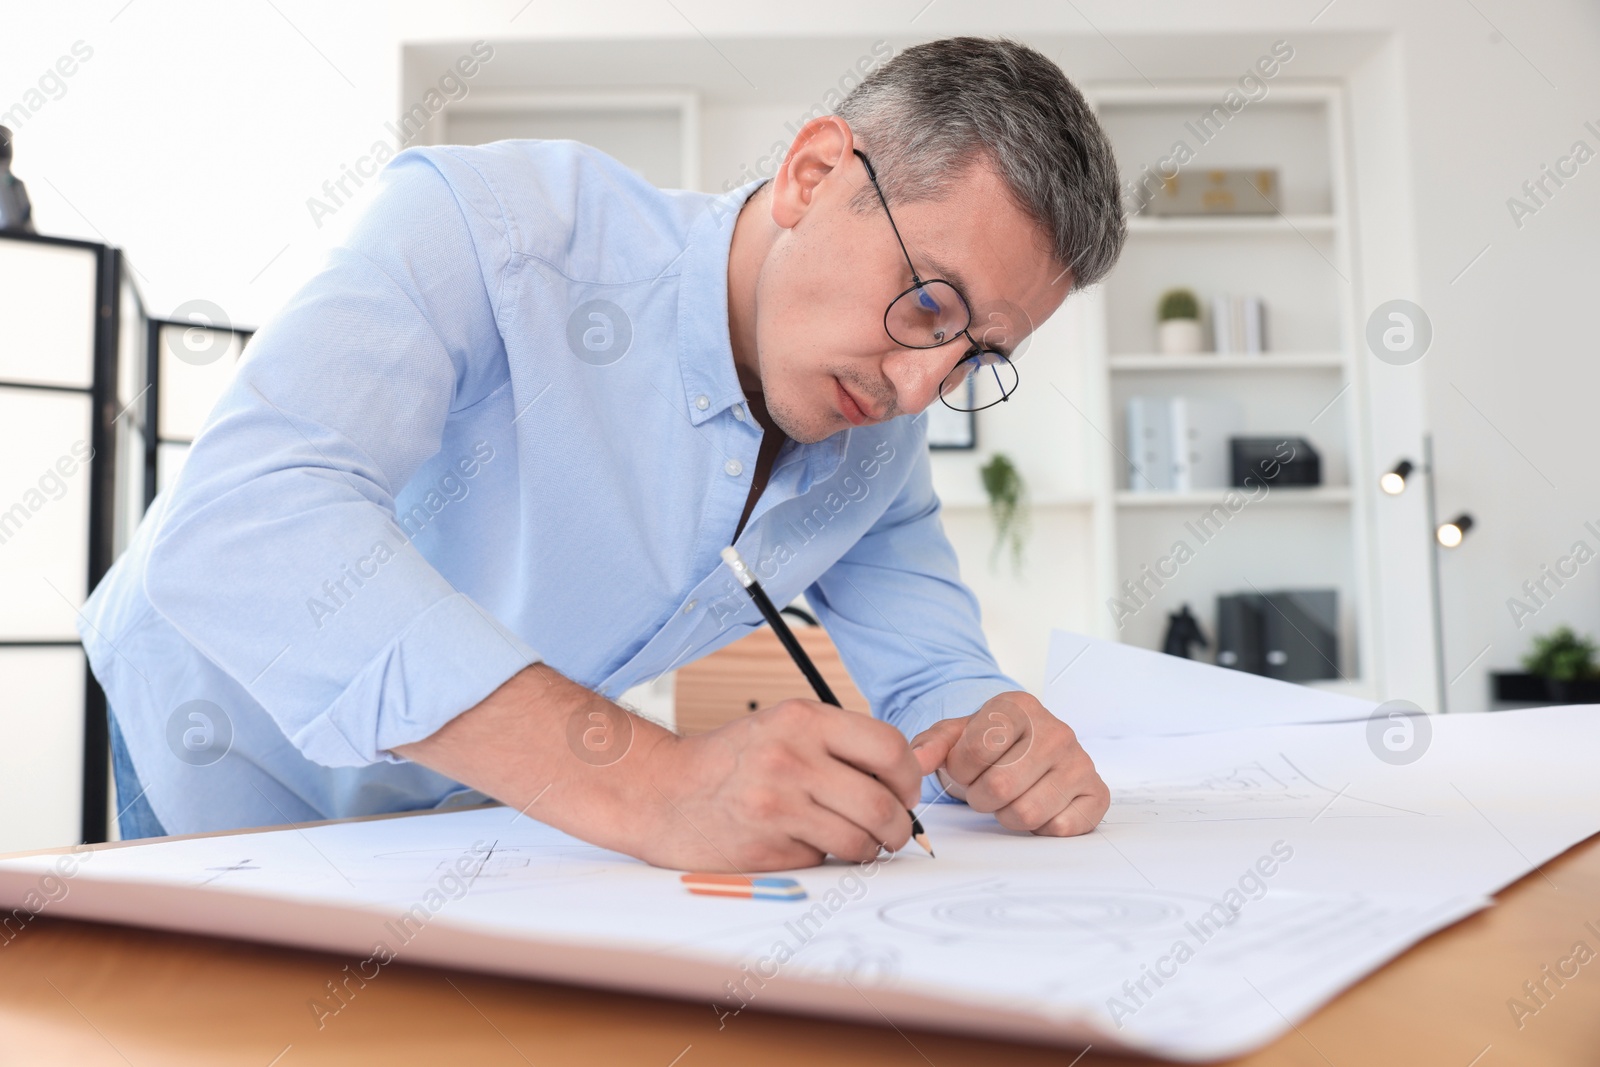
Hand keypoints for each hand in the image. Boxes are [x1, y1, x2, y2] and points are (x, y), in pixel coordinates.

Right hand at [641, 698, 923, 871]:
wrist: (664, 793)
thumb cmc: (734, 761)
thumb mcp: (788, 728)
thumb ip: (849, 742)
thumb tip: (923, 761)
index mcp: (803, 719)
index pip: (888, 747)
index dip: (910, 777)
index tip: (906, 790)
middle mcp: (791, 758)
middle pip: (882, 803)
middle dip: (899, 826)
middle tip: (894, 830)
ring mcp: (778, 805)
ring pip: (860, 840)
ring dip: (868, 848)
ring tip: (854, 840)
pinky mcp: (767, 847)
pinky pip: (824, 859)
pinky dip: (825, 857)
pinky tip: (804, 841)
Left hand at [909, 692, 1108, 835]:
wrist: (1025, 750)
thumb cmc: (987, 745)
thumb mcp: (953, 736)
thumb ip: (929, 746)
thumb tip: (916, 763)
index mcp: (1019, 706)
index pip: (974, 753)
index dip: (960, 771)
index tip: (967, 768)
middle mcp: (1056, 729)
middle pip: (999, 788)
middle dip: (981, 797)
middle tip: (985, 789)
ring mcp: (1081, 761)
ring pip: (1028, 813)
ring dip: (1007, 815)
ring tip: (1009, 797)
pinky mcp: (1097, 793)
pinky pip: (1060, 828)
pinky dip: (1040, 827)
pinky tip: (1037, 805)